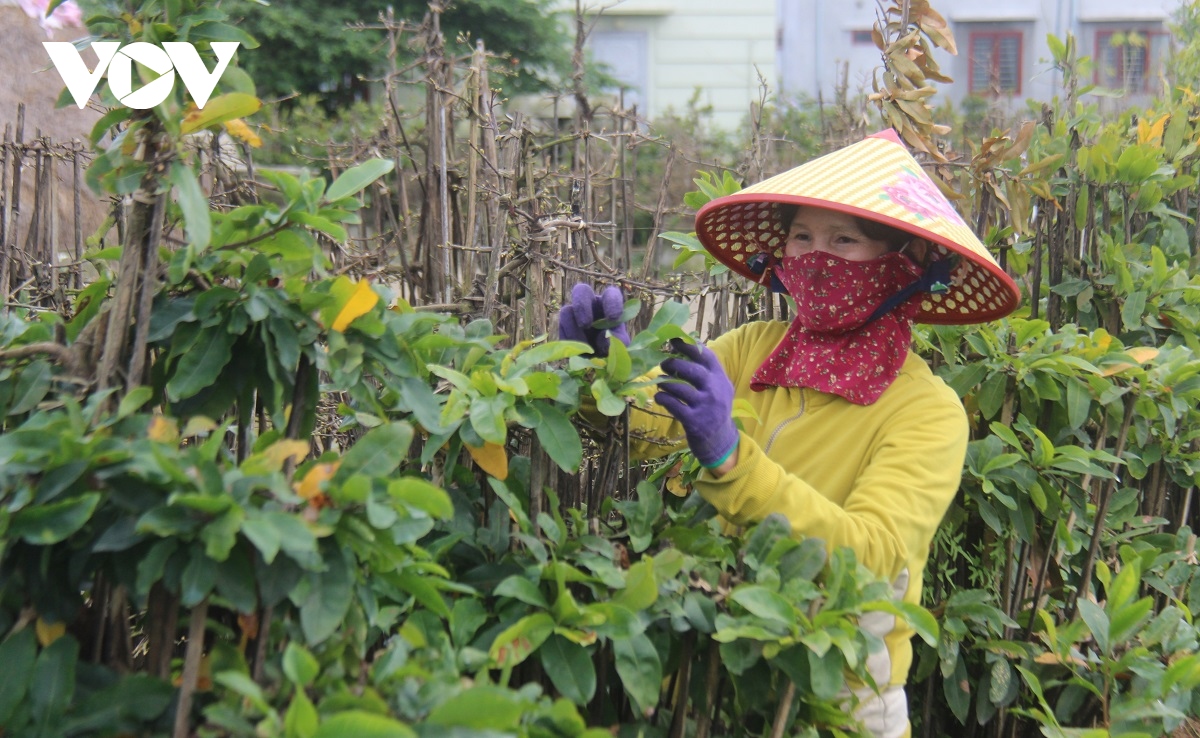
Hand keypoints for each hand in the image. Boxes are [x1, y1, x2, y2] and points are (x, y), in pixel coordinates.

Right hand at [557, 283, 629, 356]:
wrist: (601, 357)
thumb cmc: (615, 344)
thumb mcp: (622, 343)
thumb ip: (618, 339)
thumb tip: (603, 336)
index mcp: (608, 303)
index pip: (610, 294)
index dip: (612, 303)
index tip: (613, 318)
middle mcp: (590, 304)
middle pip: (581, 291)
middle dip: (581, 306)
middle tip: (585, 325)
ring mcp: (574, 314)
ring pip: (566, 312)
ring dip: (573, 331)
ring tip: (585, 348)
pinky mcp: (564, 328)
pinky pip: (561, 331)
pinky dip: (569, 343)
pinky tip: (579, 353)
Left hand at [655, 338, 739, 468]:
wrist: (720, 442)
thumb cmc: (714, 411)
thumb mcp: (718, 389)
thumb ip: (706, 373)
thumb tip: (682, 351)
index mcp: (721, 379)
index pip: (706, 356)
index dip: (688, 346)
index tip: (673, 341)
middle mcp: (716, 391)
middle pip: (691, 370)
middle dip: (673, 364)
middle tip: (663, 364)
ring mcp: (705, 407)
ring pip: (679, 387)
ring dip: (665, 382)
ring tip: (660, 382)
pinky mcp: (694, 421)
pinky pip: (673, 404)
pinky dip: (662, 398)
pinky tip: (660, 397)